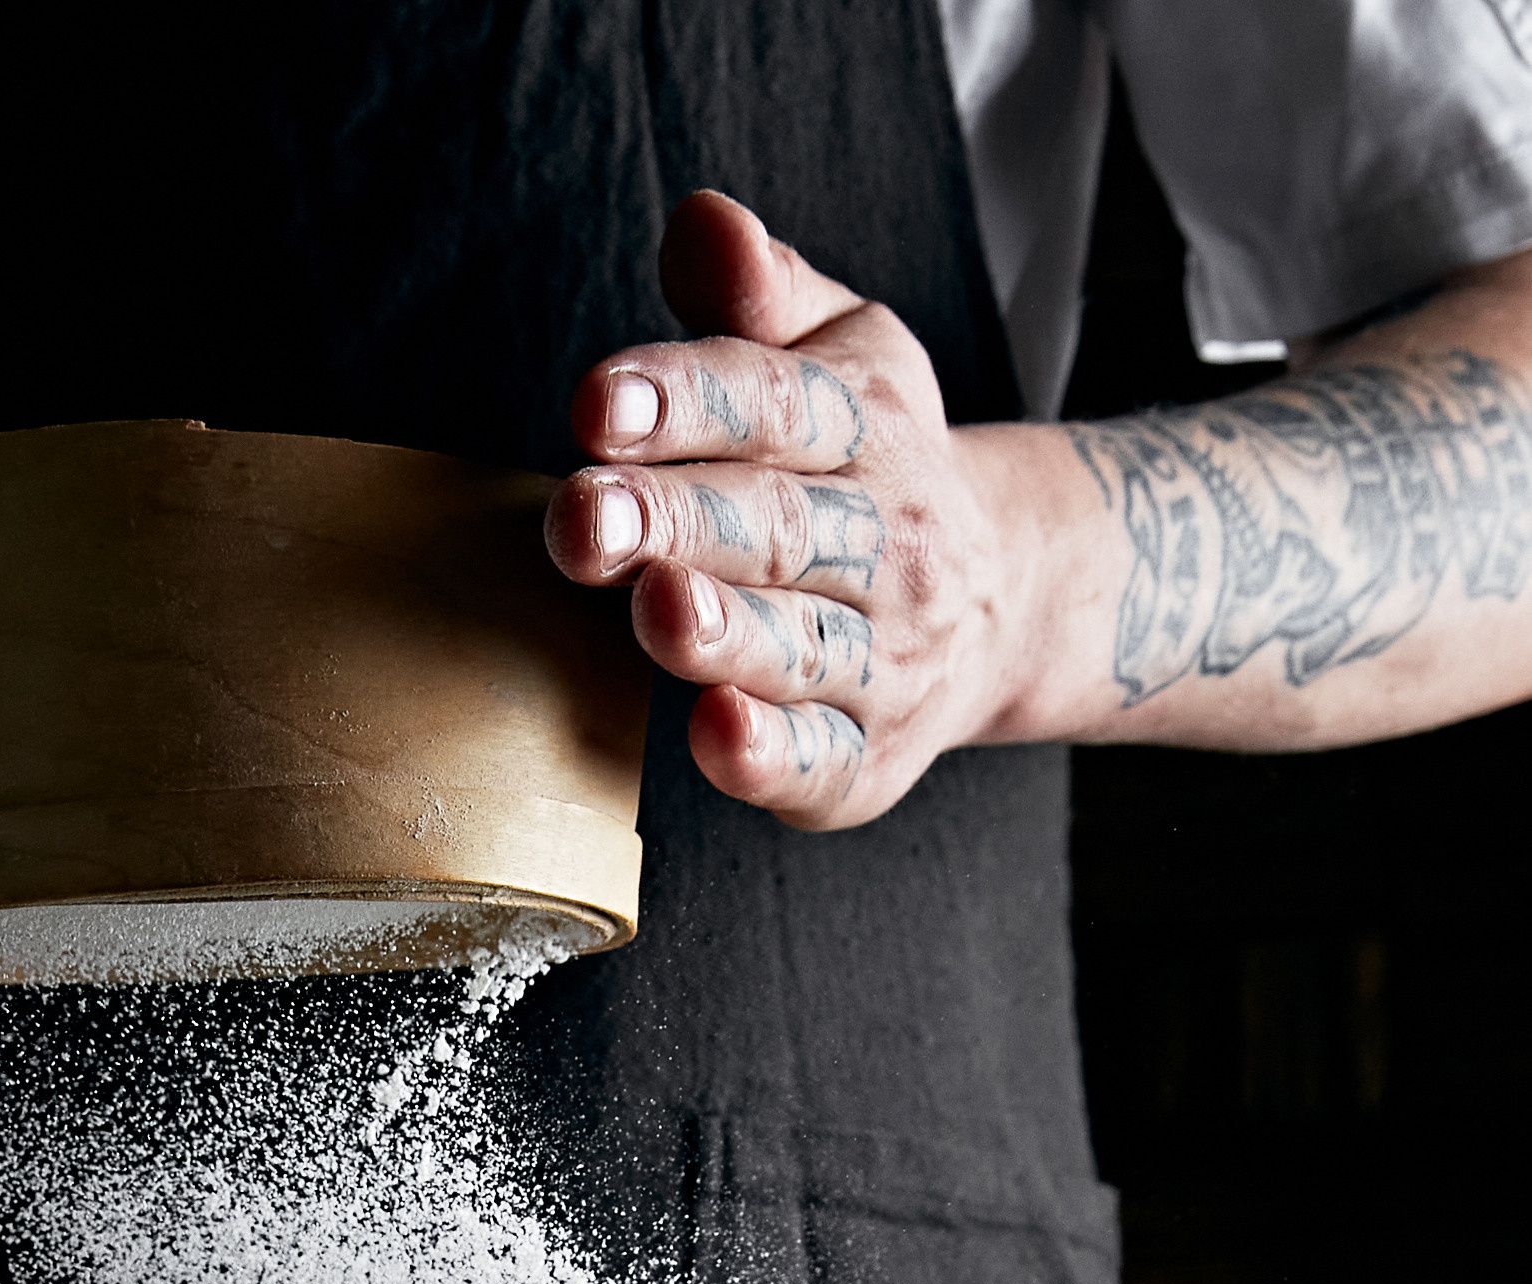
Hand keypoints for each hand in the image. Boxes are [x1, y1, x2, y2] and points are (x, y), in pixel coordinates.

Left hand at [545, 190, 1026, 828]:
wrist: (1006, 600)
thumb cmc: (871, 467)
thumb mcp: (840, 355)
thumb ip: (760, 299)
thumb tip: (701, 219)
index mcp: (867, 424)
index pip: (775, 402)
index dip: (685, 400)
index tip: (596, 403)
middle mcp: (886, 541)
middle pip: (775, 525)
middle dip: (675, 520)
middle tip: (582, 516)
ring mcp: (882, 658)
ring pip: (798, 643)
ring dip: (723, 631)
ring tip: (655, 607)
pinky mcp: (864, 759)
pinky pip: (820, 761)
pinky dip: (770, 754)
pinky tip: (716, 733)